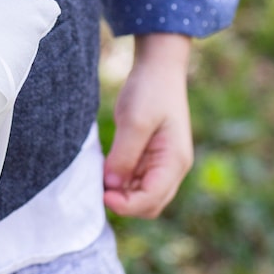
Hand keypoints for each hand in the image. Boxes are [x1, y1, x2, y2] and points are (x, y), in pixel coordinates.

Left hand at [103, 34, 193, 218]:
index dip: (126, 204)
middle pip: (149, 205)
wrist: (158, 69)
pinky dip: (121, 182)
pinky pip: (136, 181)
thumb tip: (112, 186)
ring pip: (142, 196)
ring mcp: (163, 164)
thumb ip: (124, 156)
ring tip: (100, 177)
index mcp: (175, 162)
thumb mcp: (134, 122)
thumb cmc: (150, 91)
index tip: (103, 193)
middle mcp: (173, 168)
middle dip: (125, 203)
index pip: (152, 199)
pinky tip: (106, 169)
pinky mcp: (151, 158)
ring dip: (122, 193)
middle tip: (99, 187)